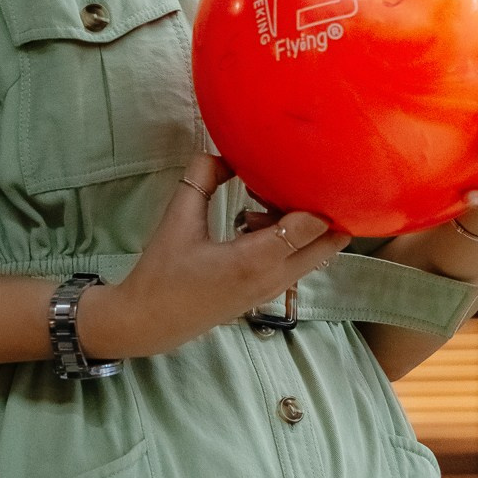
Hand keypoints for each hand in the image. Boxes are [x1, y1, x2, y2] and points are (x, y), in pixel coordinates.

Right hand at [79, 154, 348, 359]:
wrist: (148, 323)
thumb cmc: (162, 274)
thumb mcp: (177, 218)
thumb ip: (202, 178)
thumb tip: (226, 154)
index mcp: (256, 259)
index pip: (312, 225)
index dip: (314, 196)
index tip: (300, 171)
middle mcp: (275, 277)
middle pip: (329, 243)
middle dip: (320, 210)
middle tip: (291, 185)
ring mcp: (274, 290)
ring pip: (315, 253)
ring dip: (303, 226)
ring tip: (262, 203)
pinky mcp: (268, 294)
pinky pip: (297, 262)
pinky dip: (290, 240)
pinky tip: (252, 224)